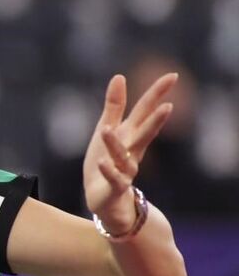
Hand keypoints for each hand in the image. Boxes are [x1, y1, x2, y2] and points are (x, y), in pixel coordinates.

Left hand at [83, 73, 176, 231]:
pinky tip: (103, 163)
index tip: (173, 76)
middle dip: (155, 121)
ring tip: (107, 129)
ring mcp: (124, 170)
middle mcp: (131, 151)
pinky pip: (113, 179)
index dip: (157, 94)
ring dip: (115, 144)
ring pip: (123, 156)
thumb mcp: (108, 130)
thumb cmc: (107, 161)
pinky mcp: (114, 187)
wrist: (105, 199)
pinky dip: (108, 171)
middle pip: (144, 134)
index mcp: (130, 135)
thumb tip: (119, 76)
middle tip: (167, 106)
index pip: (145, 111)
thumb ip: (114, 106)